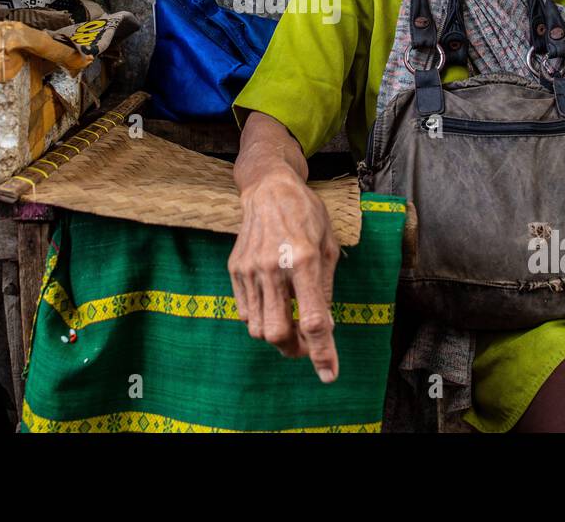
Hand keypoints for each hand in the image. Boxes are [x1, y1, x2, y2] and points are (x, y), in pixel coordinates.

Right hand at [228, 167, 340, 381]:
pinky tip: (273, 305)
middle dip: (294, 350)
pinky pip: (245, 313)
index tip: (329, 374)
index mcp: (305, 260)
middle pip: (278, 333)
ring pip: (258, 329)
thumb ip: (326, 289)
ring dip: (277, 337)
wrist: (269, 189)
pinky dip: (260, 320)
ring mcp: (250, 269)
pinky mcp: (235, 270)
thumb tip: (325, 328)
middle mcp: (274, 267)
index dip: (322, 353)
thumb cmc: (307, 215)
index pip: (313, 319)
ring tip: (291, 324)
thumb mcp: (329, 246)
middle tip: (305, 345)